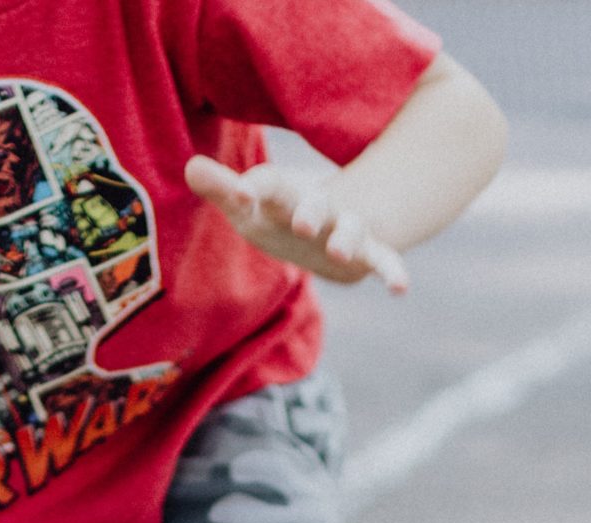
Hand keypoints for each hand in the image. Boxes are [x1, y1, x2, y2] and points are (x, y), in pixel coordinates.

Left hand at [185, 155, 409, 293]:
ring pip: (349, 231)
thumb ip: (223, 189)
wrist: (331, 226)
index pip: (267, 184)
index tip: (237, 193)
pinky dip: (393, 272)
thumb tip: (190, 167)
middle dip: (308, 211)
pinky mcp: (367, 252)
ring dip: (346, 240)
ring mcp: (344, 228)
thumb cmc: (279, 214)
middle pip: (312, 204)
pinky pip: (383, 260)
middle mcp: (316, 207)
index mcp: (283, 193)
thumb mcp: (250, 206)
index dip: (251, 187)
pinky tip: (400, 288)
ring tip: (341, 254)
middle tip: (301, 224)